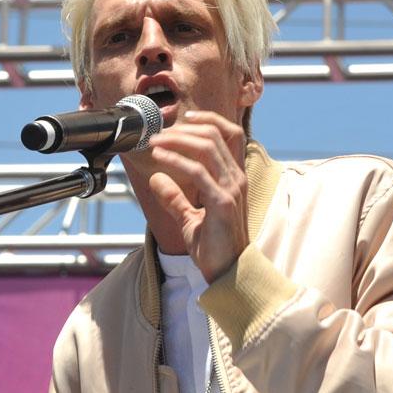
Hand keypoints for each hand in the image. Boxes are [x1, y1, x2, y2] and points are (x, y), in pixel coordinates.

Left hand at [145, 110, 249, 280]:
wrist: (228, 273)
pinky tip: (160, 160)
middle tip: (159, 134)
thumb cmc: (214, 247)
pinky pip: (198, 172)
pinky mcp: (222, 202)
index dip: (208, 120)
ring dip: (177, 140)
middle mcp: (236, 178)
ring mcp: (232, 189)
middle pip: (215, 134)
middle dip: (184, 128)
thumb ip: (175, 198)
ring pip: (207, 146)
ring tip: (155, 143)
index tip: (184, 119)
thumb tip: (157, 179)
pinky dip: (176, 161)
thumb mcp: (190, 218)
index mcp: (234, 177)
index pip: (228, 133)